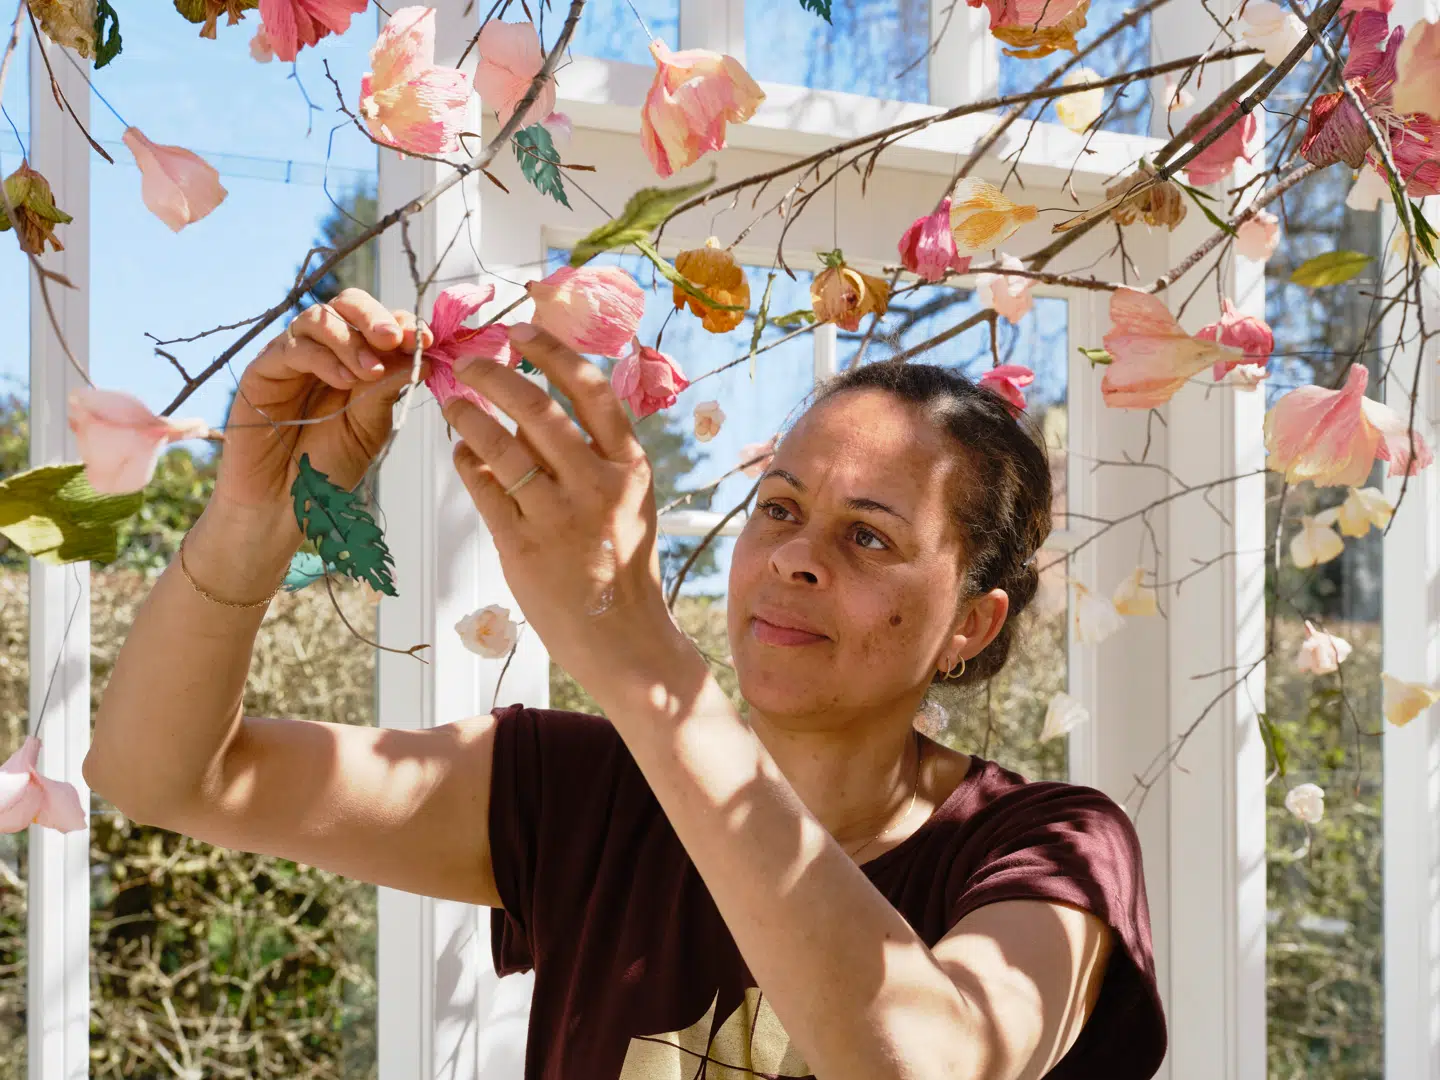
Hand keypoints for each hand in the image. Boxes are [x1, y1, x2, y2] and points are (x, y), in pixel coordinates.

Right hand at [213, 289, 431, 524]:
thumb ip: (387, 389)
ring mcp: (293, 356)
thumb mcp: (370, 426)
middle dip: (376, 318)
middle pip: (347, 304)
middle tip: (395, 339)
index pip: (380, 323)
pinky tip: (343, 381)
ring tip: (369, 371)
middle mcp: (325, 350)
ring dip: (351, 339)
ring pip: (320, 317)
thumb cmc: (329, 465)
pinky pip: (292, 346)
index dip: (404, 325)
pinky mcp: (264, 369)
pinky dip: (322, 357)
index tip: (426, 342)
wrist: (285, 503)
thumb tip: (420, 358)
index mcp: (357, 359)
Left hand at [441, 324, 678, 687]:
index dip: (552, 351)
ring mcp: (558, 516)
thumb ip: (596, 457)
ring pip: (499, 445)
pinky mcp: (522, 546)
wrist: (624, 638)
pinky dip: (467, 463)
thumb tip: (539, 405)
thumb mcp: (630, 502)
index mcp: (630, 467)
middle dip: (493, 375)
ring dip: (469, 416)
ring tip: (452, 404)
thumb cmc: (624, 566)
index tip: (522, 330)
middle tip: (468, 363)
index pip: (590, 390)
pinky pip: (483, 489)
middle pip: (536, 408)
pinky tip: (461, 454)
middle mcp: (596, 485)